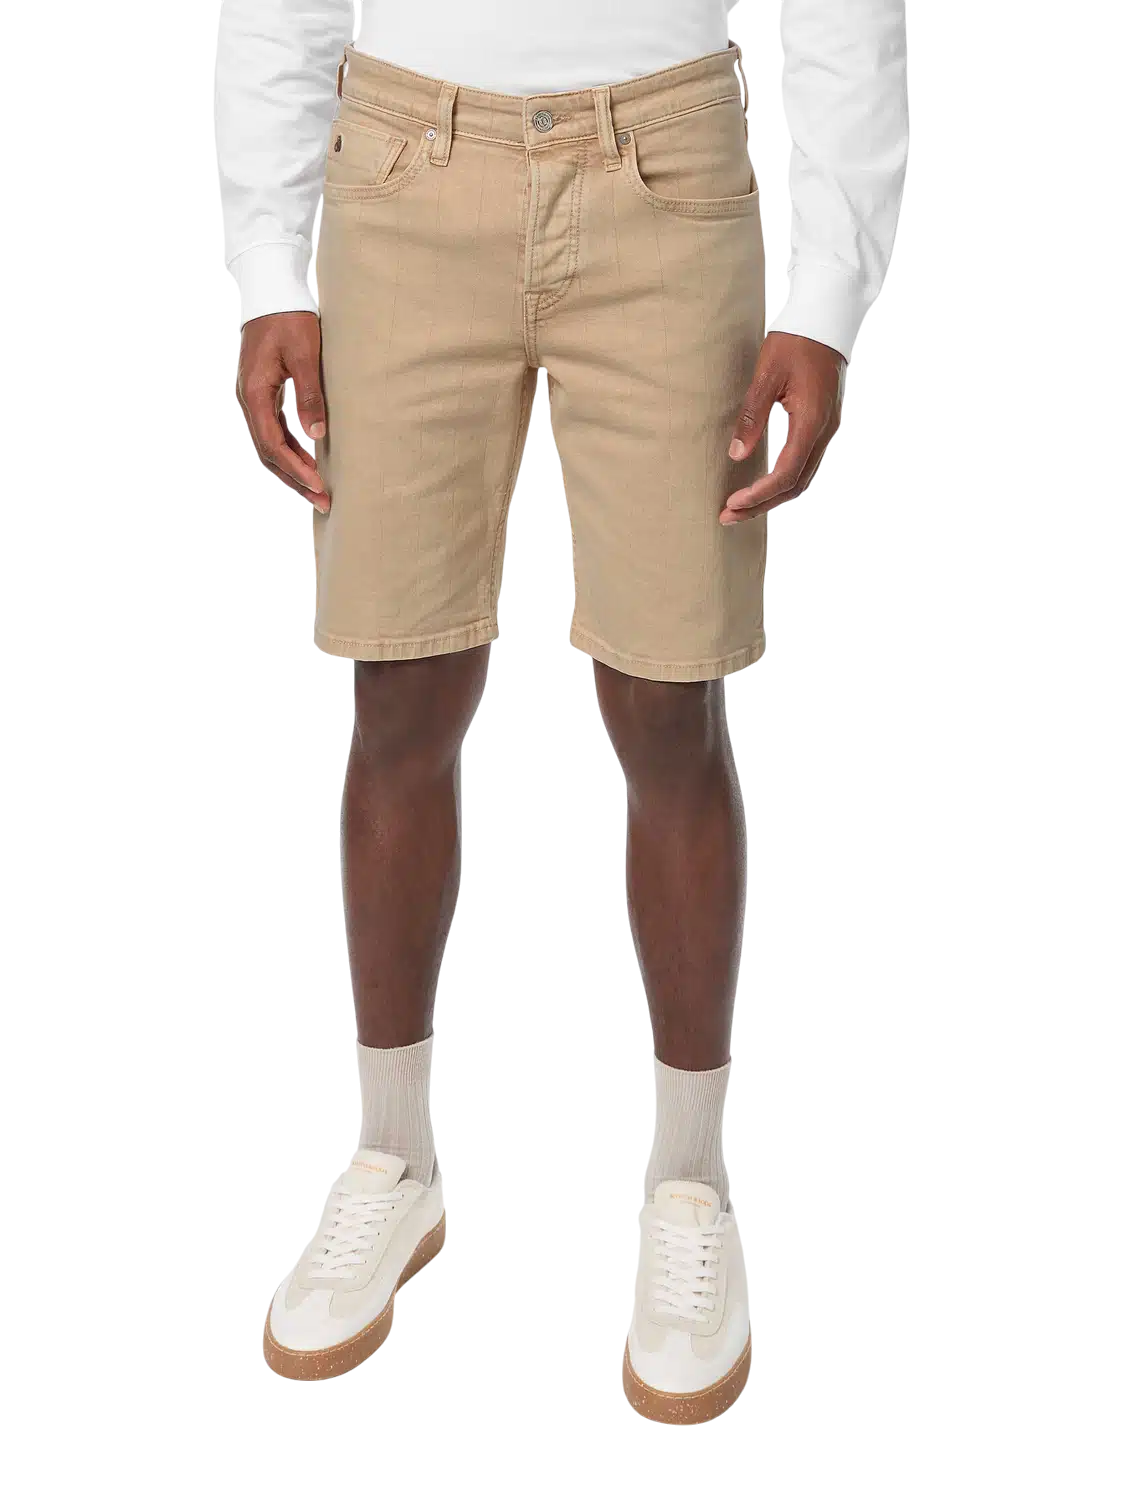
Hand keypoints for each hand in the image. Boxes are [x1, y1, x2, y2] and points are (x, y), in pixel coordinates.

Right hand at [235, 311, 330, 514]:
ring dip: (293, 469)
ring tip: (317, 491)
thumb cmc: (290, 318)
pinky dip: (290, 451)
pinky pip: (274, 431)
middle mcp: (249, 400)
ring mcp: (254, 399)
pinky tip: (308, 463)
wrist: (274, 291)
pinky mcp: (264, 395)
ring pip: (270, 445)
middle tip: (323, 502)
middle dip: (296, 479)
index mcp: (254, 393)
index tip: (319, 486)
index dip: (296, 469)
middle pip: (269, 452)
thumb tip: (317, 436)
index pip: (273, 443)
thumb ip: (309, 396)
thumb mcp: (304, 356)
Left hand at [720, 332, 845, 524]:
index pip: (786, 473)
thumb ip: (752, 417)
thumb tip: (737, 455)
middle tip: (728, 517)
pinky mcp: (821, 426)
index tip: (732, 504)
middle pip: (795, 484)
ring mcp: (826, 430)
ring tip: (741, 508)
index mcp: (813, 421)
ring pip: (801, 478)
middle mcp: (824, 431)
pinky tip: (761, 485)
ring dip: (771, 496)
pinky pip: (803, 463)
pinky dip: (781, 480)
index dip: (759, 494)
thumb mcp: (766, 375)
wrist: (823, 320)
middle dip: (761, 504)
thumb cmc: (795, 342)